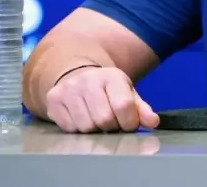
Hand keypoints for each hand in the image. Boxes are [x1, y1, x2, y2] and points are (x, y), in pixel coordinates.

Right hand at [45, 66, 159, 132]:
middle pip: (104, 119)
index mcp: (111, 76)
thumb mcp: (127, 93)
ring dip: (94, 130)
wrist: (77, 75)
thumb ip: (141, 108)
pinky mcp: (54, 100)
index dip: (129, 121)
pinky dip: (78, 129)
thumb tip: (153, 122)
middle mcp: (88, 80)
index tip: (129, 123)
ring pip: (86, 127)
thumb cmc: (107, 89)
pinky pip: (69, 128)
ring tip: (96, 120)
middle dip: (111, 127)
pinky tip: (81, 118)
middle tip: (111, 122)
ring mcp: (68, 90)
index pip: (123, 105)